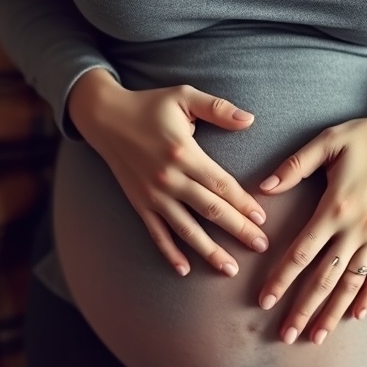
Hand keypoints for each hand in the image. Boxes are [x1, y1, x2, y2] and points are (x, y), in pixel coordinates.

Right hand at [68, 68, 268, 276]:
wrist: (104, 117)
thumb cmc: (149, 105)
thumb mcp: (184, 96)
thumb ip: (218, 108)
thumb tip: (250, 119)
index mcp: (184, 153)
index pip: (221, 185)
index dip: (243, 203)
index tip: (262, 220)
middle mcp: (169, 179)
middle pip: (210, 210)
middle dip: (238, 230)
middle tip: (261, 247)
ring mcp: (153, 195)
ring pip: (186, 229)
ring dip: (209, 250)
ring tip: (230, 269)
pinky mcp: (139, 204)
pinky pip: (156, 233)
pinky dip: (170, 252)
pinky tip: (185, 269)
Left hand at [257, 90, 366, 344]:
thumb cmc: (366, 136)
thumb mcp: (328, 141)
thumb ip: (294, 166)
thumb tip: (262, 188)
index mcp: (336, 206)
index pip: (302, 252)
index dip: (281, 279)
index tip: (265, 302)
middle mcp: (357, 228)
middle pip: (325, 278)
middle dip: (303, 309)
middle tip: (286, 336)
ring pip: (351, 283)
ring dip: (332, 312)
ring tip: (316, 337)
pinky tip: (356, 316)